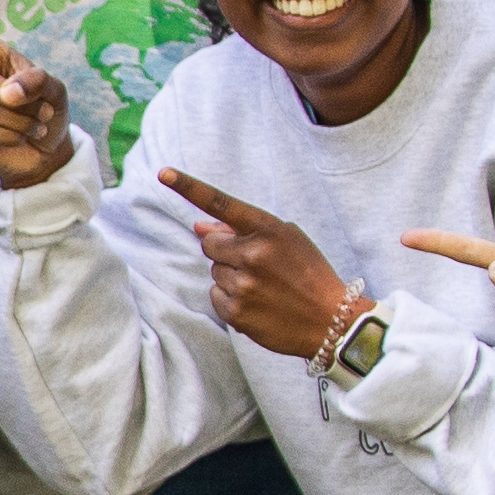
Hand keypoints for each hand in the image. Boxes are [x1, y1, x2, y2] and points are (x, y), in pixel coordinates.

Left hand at [155, 164, 358, 361]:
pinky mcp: (236, 312)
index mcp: (268, 229)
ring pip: (214, 271)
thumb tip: (198, 226)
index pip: (221, 203)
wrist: (331, 321)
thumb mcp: (285, 241)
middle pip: (210, 244)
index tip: (164, 173)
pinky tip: (258, 305)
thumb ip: (242, 230)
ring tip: (264, 288)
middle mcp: (253, 253)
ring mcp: (243, 284)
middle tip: (257, 266)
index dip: (189, 187)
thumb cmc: (307, 274)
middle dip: (225, 251)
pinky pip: (215, 296)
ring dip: (231, 277)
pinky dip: (230, 300)